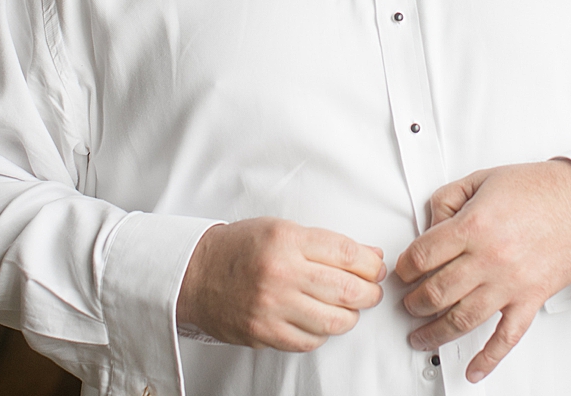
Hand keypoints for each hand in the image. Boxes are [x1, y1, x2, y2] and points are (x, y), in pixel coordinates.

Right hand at [175, 217, 385, 351]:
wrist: (194, 274)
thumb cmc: (238, 249)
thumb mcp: (281, 229)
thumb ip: (325, 243)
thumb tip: (369, 256)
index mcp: (286, 240)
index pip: (346, 253)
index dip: (370, 264)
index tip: (376, 268)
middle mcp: (281, 273)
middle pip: (347, 289)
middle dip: (370, 292)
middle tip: (371, 291)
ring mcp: (272, 307)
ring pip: (334, 321)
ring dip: (351, 316)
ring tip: (349, 308)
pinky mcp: (265, 333)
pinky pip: (310, 341)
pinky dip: (323, 333)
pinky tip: (320, 322)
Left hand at [394, 160, 570, 382]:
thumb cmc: (536, 189)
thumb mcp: (481, 180)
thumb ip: (447, 199)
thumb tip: (429, 225)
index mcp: (474, 226)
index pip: (422, 256)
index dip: (404, 267)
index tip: (402, 272)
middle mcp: (490, 258)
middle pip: (436, 292)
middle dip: (414, 302)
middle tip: (407, 304)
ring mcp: (510, 283)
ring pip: (462, 319)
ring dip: (435, 332)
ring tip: (420, 336)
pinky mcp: (531, 299)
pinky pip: (507, 337)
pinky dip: (488, 358)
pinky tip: (473, 370)